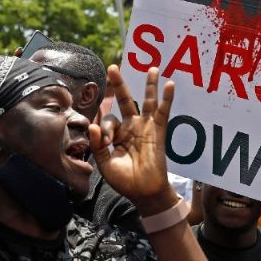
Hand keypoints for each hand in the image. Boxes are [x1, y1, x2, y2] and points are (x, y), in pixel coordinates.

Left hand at [88, 65, 175, 214]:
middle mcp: (131, 127)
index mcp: (117, 135)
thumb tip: (91, 125)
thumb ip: (97, 144)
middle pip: (125, 100)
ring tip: (152, 68)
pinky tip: (169, 84)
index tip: (104, 141)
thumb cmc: (124, 181)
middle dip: (119, 84)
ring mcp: (146, 128)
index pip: (107, 120)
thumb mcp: (105, 163)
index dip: (103, 129)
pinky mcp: (158, 132)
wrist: (143, 193)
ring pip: (147, 101)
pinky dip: (167, 98)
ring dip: (149, 84)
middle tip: (113, 67)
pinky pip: (163, 112)